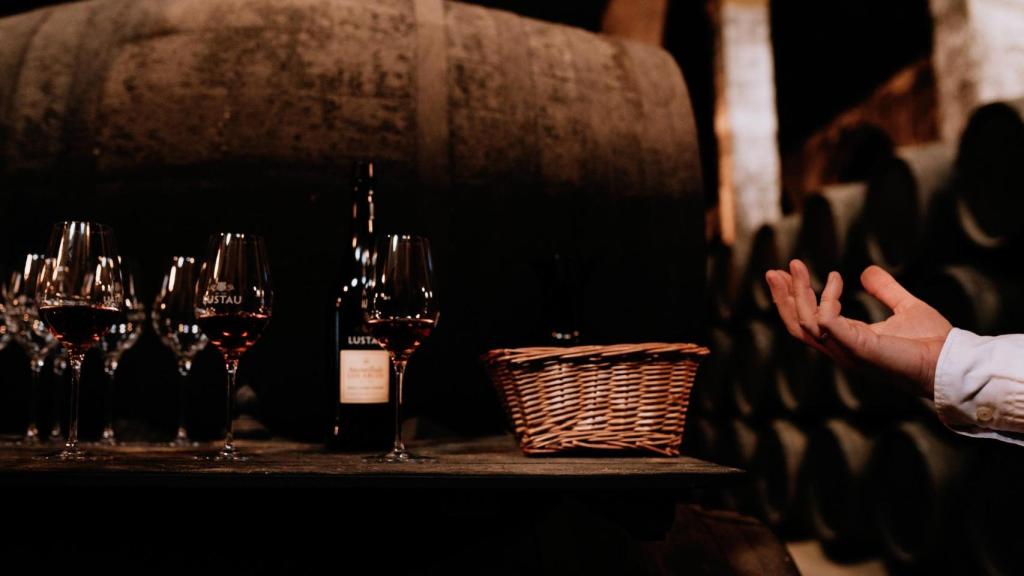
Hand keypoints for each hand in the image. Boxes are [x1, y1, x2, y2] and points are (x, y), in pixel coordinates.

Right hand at [765, 260, 951, 395]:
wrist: (951, 360)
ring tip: (795, 266)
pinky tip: (836, 279)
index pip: (808, 322)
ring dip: (796, 294)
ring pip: (804, 324)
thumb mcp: (905, 306)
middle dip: (783, 298)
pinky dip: (826, 299)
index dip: (794, 298)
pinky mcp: (856, 347)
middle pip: (796, 326)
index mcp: (848, 340)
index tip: (790, 271)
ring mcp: (846, 350)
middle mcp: (841, 348)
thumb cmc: (933, 342)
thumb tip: (866, 272)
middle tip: (773, 271)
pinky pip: (827, 321)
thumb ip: (885, 290)